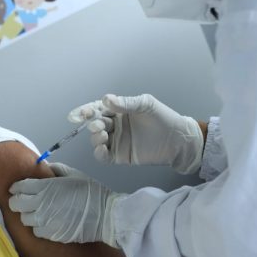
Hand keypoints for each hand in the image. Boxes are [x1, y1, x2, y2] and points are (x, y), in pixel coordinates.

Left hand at [8, 162, 121, 246]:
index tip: (17, 189)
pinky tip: (47, 222)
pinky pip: (36, 231)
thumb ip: (56, 169)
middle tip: (24, 201)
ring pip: (24, 219)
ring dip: (29, 215)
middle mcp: (41, 205)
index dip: (16, 188)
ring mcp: (45, 222)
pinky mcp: (51, 234)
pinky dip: (39, 226)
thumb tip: (44, 167)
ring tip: (38, 212)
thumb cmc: (91, 192)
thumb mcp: (74, 174)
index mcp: (45, 187)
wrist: (106, 215)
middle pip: (15, 204)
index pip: (19, 187)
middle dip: (17, 201)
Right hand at [68, 94, 203, 173]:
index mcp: (119, 111)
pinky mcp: (120, 156)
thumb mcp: (145, 104)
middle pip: (95, 124)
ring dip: (95, 137)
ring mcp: (117, 141)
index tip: (78, 115)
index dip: (85, 111)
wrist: (178, 140)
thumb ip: (125, 103)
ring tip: (104, 135)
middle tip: (98, 125)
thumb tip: (105, 100)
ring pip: (96, 140)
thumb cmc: (164, 118)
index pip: (97, 110)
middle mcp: (115, 126)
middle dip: (92, 124)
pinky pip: (104, 156)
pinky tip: (102, 149)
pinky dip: (99, 153)